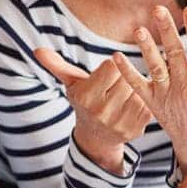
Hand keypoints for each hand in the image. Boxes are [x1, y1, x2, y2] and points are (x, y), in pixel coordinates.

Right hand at [35, 47, 151, 174]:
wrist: (95, 137)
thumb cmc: (85, 101)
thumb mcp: (71, 84)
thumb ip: (57, 66)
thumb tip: (38, 50)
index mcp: (86, 97)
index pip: (112, 66)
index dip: (111, 66)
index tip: (107, 73)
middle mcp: (101, 112)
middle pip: (126, 77)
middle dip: (124, 78)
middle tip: (117, 85)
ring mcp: (120, 122)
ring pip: (138, 89)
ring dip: (135, 88)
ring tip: (124, 94)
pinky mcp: (136, 129)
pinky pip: (147, 103)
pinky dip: (143, 101)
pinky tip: (133, 103)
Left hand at [113, 6, 186, 172]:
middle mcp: (184, 88)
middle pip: (174, 55)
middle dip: (167, 32)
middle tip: (157, 9)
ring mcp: (167, 95)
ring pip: (155, 68)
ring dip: (146, 49)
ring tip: (137, 29)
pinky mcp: (152, 103)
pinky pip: (137, 86)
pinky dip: (126, 72)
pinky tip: (115, 56)